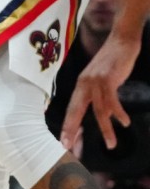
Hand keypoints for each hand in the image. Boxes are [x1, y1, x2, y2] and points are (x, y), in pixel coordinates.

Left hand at [61, 32, 142, 149]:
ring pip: (98, 111)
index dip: (68, 126)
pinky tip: (124, 122)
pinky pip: (112, 101)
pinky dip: (118, 113)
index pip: (71, 110)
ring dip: (105, 129)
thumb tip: (99, 112)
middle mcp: (84, 85)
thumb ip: (96, 94)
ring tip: (111, 143)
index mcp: (80, 86)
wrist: (122, 40)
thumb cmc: (112, 61)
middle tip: (70, 147)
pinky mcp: (108, 79)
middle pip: (76, 112)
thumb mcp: (99, 79)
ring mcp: (95, 82)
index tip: (64, 142)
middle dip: (72, 130)